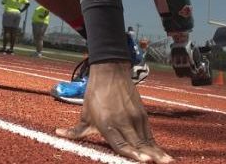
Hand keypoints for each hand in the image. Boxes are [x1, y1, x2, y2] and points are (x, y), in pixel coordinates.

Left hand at [56, 61, 172, 162]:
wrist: (110, 72)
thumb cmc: (95, 94)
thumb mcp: (84, 114)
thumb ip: (75, 130)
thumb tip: (58, 134)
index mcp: (107, 123)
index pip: (121, 144)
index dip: (132, 154)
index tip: (143, 161)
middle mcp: (122, 121)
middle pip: (137, 143)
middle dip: (148, 155)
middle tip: (158, 163)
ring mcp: (134, 117)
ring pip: (146, 139)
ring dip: (156, 151)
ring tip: (166, 161)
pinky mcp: (141, 113)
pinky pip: (149, 133)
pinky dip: (154, 143)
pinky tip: (161, 153)